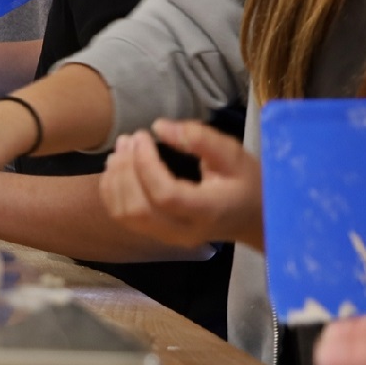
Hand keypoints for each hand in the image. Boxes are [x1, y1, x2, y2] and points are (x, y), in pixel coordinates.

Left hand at [100, 120, 262, 250]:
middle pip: (139, 208)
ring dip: (115, 179)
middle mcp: (185, 231)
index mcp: (207, 211)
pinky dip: (111, 192)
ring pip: (126, 215)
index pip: (166, 195)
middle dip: (126, 169)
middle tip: (129, 138)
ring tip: (120, 149)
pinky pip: (123, 218)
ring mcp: (168, 237)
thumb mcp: (234, 155)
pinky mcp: (157, 235)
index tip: (143, 135)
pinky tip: (116, 168)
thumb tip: (159, 127)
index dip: (146, 164)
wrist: (254, 218)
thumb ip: (200, 139)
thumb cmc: (246, 183)